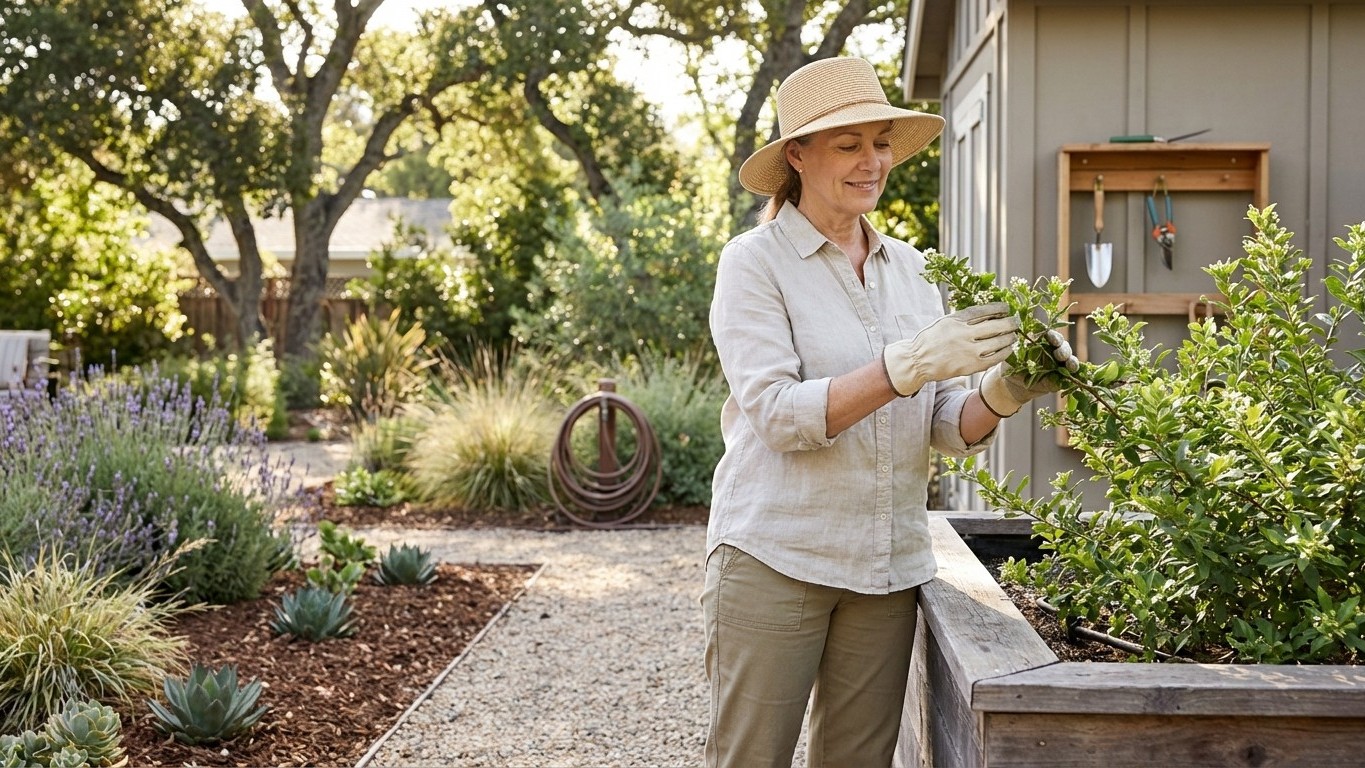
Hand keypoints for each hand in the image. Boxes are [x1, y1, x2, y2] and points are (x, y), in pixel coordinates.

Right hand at [882, 302, 1018, 396]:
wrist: (918, 361)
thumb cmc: (931, 340)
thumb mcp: (944, 322)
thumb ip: (963, 318)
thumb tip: (988, 313)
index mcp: (956, 320)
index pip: (983, 310)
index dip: (998, 308)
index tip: (1007, 307)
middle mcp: (963, 334)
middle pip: (996, 325)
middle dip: (1010, 322)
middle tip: (1016, 322)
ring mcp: (968, 351)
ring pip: (998, 341)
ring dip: (1010, 338)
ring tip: (1013, 336)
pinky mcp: (971, 365)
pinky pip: (995, 358)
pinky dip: (1004, 352)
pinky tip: (1008, 349)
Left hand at [978, 329, 1078, 416]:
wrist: (1012, 385)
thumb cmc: (1012, 365)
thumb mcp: (1013, 356)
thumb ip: (1021, 350)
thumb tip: (1025, 342)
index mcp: (1042, 342)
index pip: (1052, 336)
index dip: (1054, 336)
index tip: (1051, 338)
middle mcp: (1053, 351)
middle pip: (1064, 347)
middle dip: (1063, 350)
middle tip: (1060, 355)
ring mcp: (1059, 365)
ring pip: (1070, 360)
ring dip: (1071, 361)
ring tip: (1069, 364)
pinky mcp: (1061, 378)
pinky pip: (1070, 376)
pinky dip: (1073, 375)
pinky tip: (1073, 374)